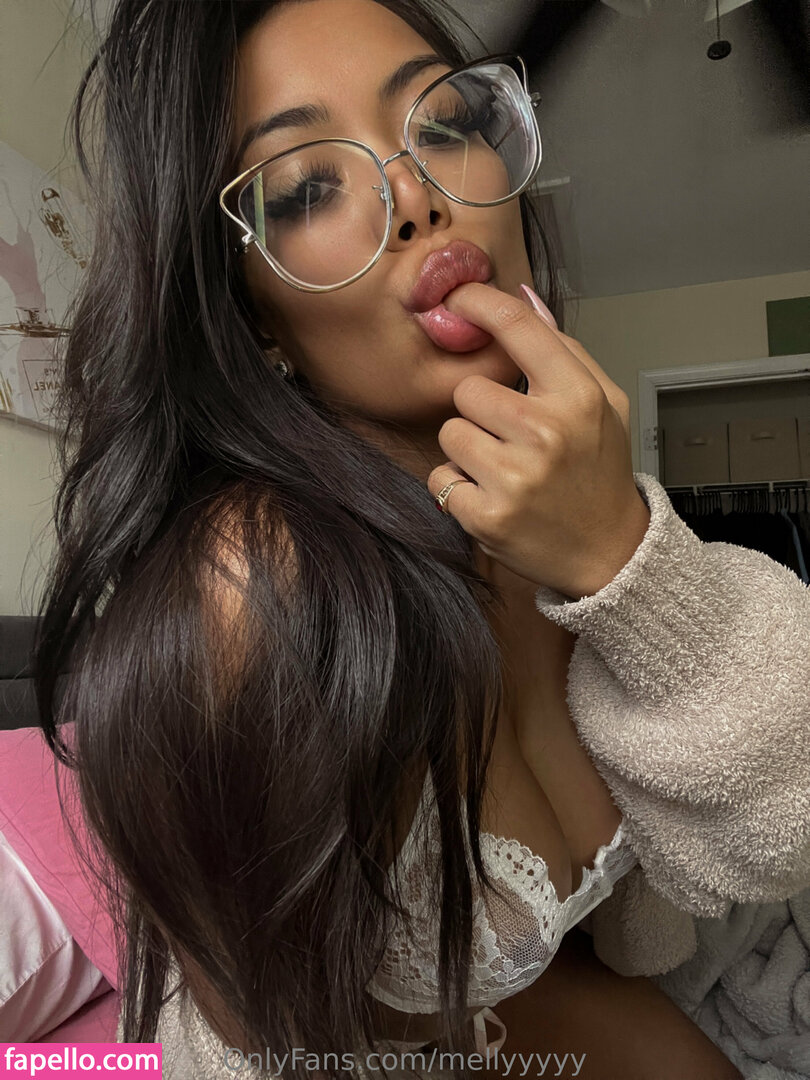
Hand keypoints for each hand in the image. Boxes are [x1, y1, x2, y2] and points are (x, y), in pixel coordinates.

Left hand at [426, 282, 650, 599]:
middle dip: (480, 411)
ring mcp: (515, 479)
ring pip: (450, 433)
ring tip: (503, 468)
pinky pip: (441, 478)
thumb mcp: (605, 404)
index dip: (478, 303)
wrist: (610, 553)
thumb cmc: (600, 472)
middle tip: (510, 437)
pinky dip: (459, 488)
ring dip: (466, 449)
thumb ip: (563, 350)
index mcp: (578, 397)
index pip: (517, 327)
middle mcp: (546, 433)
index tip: (455, 299)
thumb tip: (522, 297)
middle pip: (467, 390)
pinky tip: (492, 497)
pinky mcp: (487, 518)